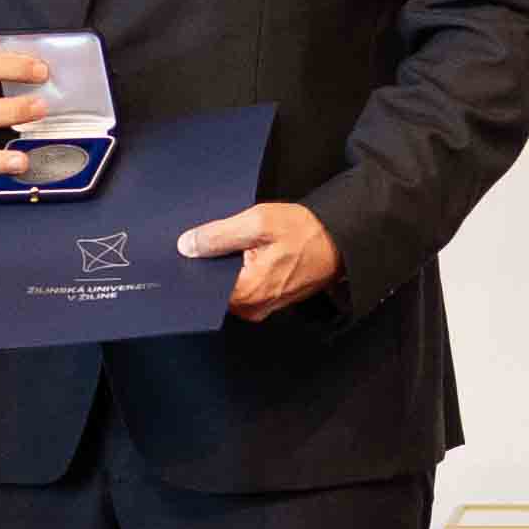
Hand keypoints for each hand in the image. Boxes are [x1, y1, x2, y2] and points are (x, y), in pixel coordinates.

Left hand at [174, 201, 340, 323]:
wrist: (340, 240)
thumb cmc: (306, 231)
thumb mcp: (258, 222)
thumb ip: (218, 235)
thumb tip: (188, 245)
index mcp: (247, 292)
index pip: (203, 287)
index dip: (196, 265)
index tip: (196, 248)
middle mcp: (253, 307)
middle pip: (215, 288)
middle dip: (213, 264)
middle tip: (226, 240)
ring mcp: (263, 306)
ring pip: (230, 288)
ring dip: (229, 267)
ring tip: (244, 245)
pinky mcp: (271, 301)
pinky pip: (245, 289)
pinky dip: (243, 272)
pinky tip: (253, 253)